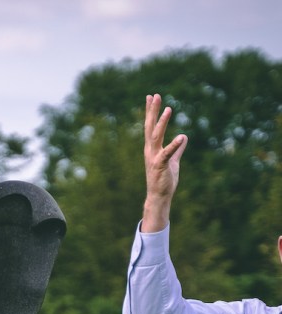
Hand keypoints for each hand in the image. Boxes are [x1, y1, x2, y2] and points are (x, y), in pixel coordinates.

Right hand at [142, 93, 187, 232]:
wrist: (159, 196)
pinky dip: (174, 145)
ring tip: (168, 109)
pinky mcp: (160, 166)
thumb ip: (177, 149)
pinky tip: (182, 137)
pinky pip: (167, 153)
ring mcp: (154, 158)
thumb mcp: (173, 161)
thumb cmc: (164, 180)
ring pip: (156, 137)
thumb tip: (184, 139)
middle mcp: (150, 151)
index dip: (151, 112)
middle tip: (155, 95)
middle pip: (150, 127)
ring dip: (162, 123)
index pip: (151, 127)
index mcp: (152, 148)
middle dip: (152, 111)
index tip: (151, 97)